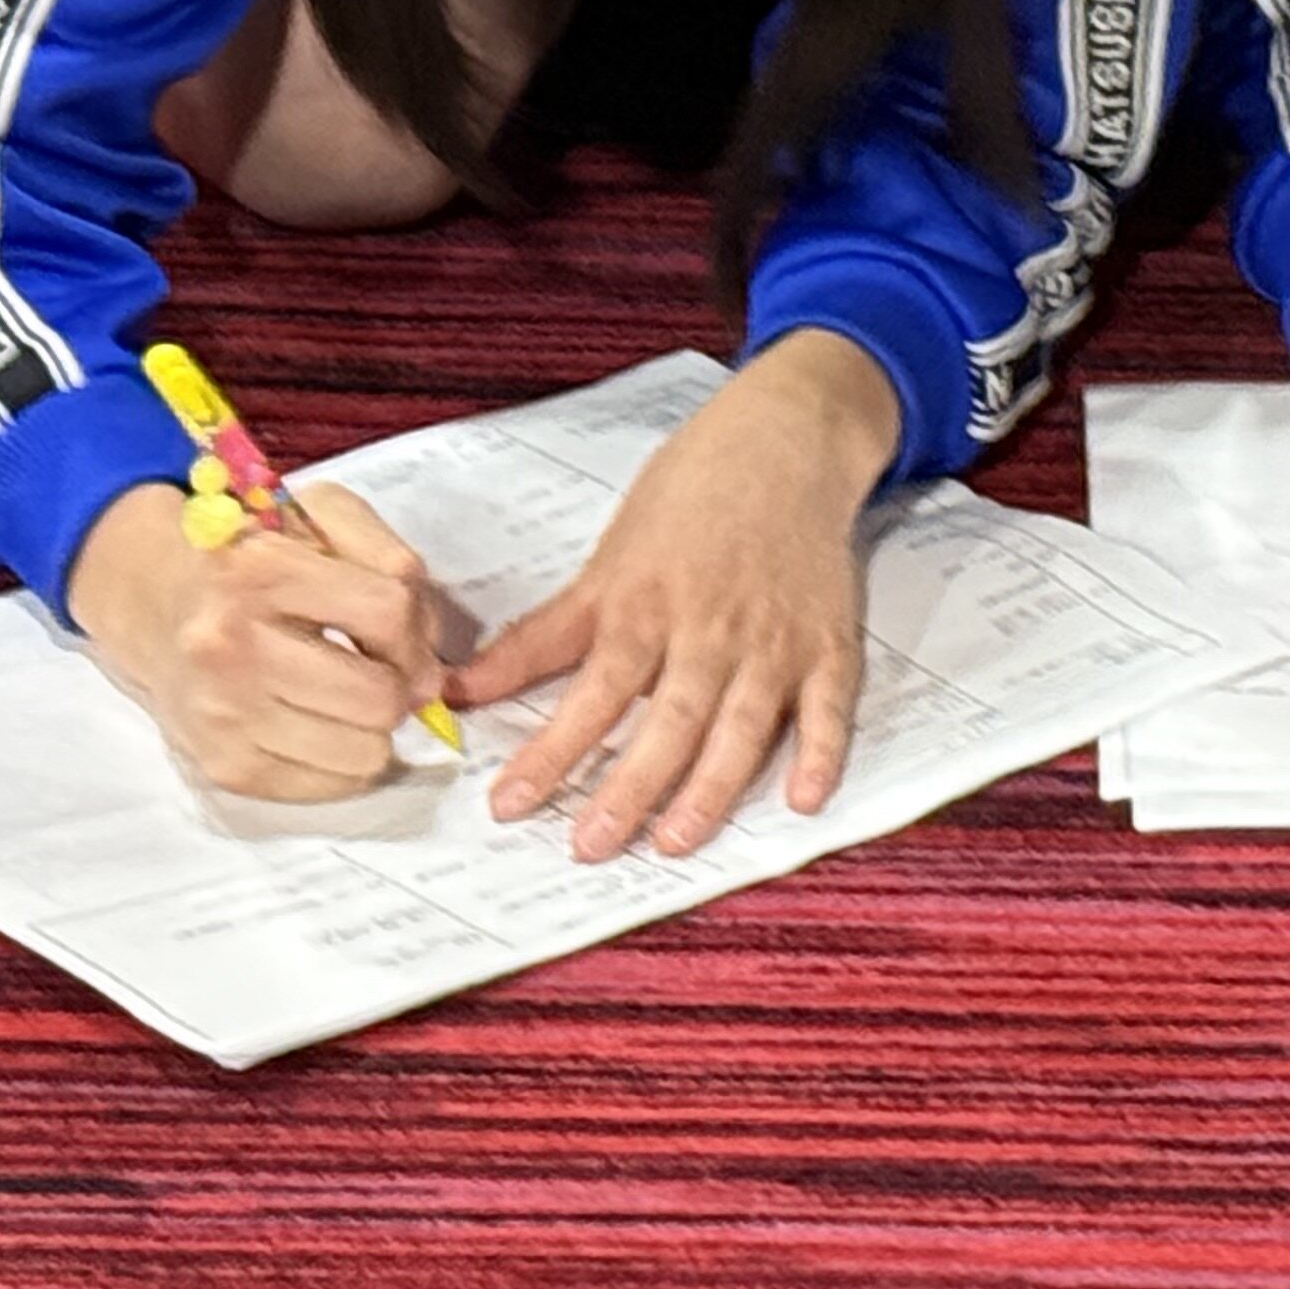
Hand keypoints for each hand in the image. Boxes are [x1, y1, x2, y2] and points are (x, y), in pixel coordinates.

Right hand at [68, 477, 445, 799]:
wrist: (151, 596)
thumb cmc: (255, 555)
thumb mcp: (323, 516)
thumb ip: (393, 561)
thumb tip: (429, 661)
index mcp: (262, 570)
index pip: (389, 611)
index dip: (418, 631)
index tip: (405, 638)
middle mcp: (232, 645)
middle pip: (379, 696)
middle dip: (399, 686)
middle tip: (380, 672)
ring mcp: (221, 711)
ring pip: (363, 752)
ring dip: (374, 728)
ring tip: (347, 697)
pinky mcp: (219, 764)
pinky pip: (327, 786)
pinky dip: (342, 761)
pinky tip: (320, 725)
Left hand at [457, 332, 898, 860]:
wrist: (785, 441)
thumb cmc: (690, 494)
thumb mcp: (608, 558)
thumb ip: (544, 633)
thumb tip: (462, 687)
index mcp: (646, 605)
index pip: (593, 692)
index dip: (551, 752)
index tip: (510, 805)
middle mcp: (709, 629)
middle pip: (667, 721)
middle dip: (628, 788)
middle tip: (590, 847)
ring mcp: (773, 639)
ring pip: (740, 725)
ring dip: (710, 787)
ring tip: (676, 842)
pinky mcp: (827, 642)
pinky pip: (827, 706)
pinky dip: (819, 751)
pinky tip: (802, 799)